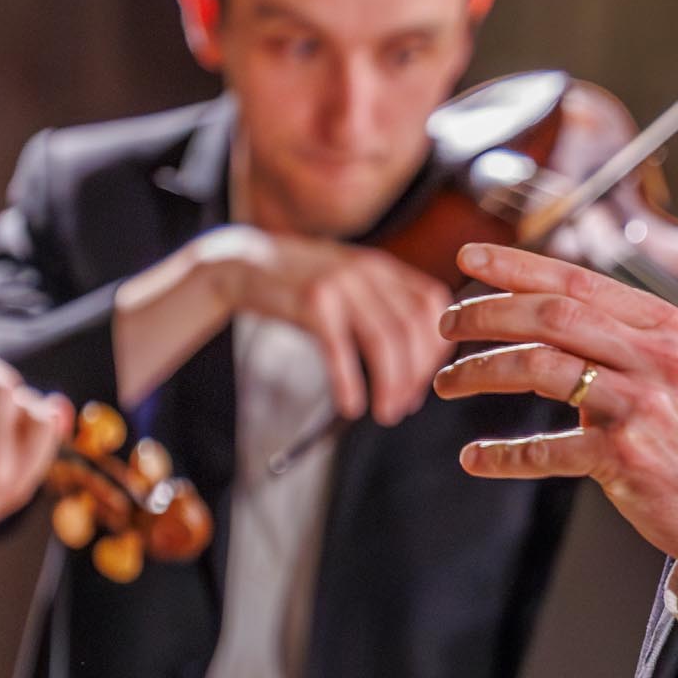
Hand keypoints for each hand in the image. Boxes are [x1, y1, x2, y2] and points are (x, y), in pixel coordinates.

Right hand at [191, 226, 453, 424]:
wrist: (242, 265)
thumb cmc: (299, 285)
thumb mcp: (347, 282)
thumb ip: (381, 306)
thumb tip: (414, 362)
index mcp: (381, 266)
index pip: (431, 303)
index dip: (435, 345)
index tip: (424, 379)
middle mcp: (365, 271)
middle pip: (411, 327)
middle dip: (415, 373)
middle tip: (404, 405)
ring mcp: (339, 284)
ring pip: (383, 340)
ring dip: (391, 383)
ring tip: (386, 412)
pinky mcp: (310, 301)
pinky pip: (340, 349)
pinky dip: (349, 382)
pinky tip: (352, 405)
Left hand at [432, 243, 677, 579]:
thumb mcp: (666, 367)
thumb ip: (615, 335)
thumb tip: (541, 304)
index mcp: (660, 325)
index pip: (577, 281)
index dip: (517, 266)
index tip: (469, 258)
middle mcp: (652, 357)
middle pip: (552, 315)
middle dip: (487, 313)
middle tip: (446, 323)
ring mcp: (639, 406)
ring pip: (540, 368)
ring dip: (481, 371)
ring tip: (447, 380)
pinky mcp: (624, 457)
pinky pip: (545, 449)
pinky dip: (502, 454)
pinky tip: (475, 458)